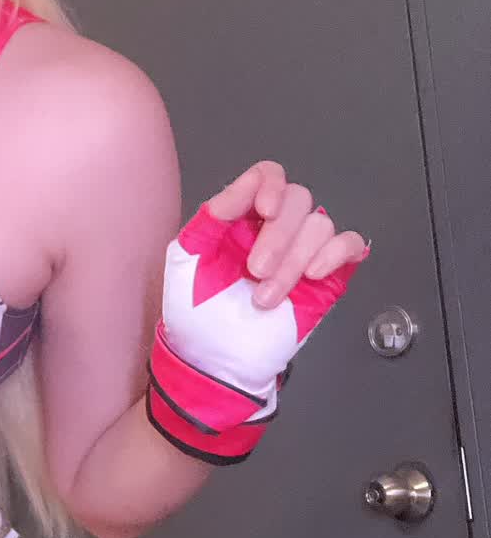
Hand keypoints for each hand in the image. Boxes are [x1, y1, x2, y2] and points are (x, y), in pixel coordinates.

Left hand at [162, 161, 367, 406]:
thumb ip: (212, 216)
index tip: (263, 211)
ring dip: (294, 261)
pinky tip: (312, 274)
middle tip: (256, 271)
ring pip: (320, 225)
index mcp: (241, 218)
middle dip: (278, 236)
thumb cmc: (196, 313)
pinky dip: (336, 253)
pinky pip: (349, 245)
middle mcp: (275, 229)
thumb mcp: (188, 258)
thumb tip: (244, 184)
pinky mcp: (326, 277)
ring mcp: (302, 252)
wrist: (214, 360)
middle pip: (298, 199)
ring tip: (267, 296)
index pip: (269, 176)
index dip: (271, 184)